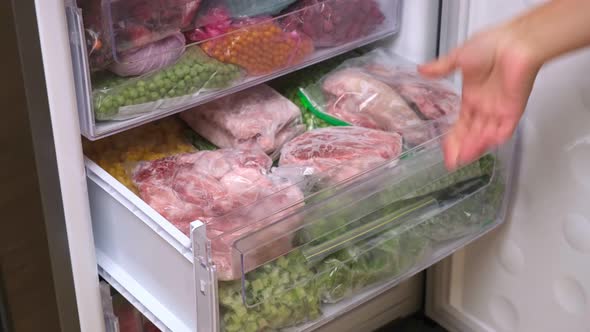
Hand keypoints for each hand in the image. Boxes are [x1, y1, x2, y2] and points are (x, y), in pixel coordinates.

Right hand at [419, 24, 540, 169]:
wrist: (513, 42)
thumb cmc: (490, 45)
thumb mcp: (458, 57)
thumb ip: (440, 68)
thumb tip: (421, 70)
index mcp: (471, 98)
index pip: (460, 126)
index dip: (452, 140)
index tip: (446, 153)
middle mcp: (484, 107)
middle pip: (471, 135)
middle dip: (461, 150)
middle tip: (451, 163)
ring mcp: (499, 110)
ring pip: (485, 135)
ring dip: (475, 147)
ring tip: (463, 159)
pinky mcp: (513, 109)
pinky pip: (504, 129)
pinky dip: (494, 138)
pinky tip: (483, 147)